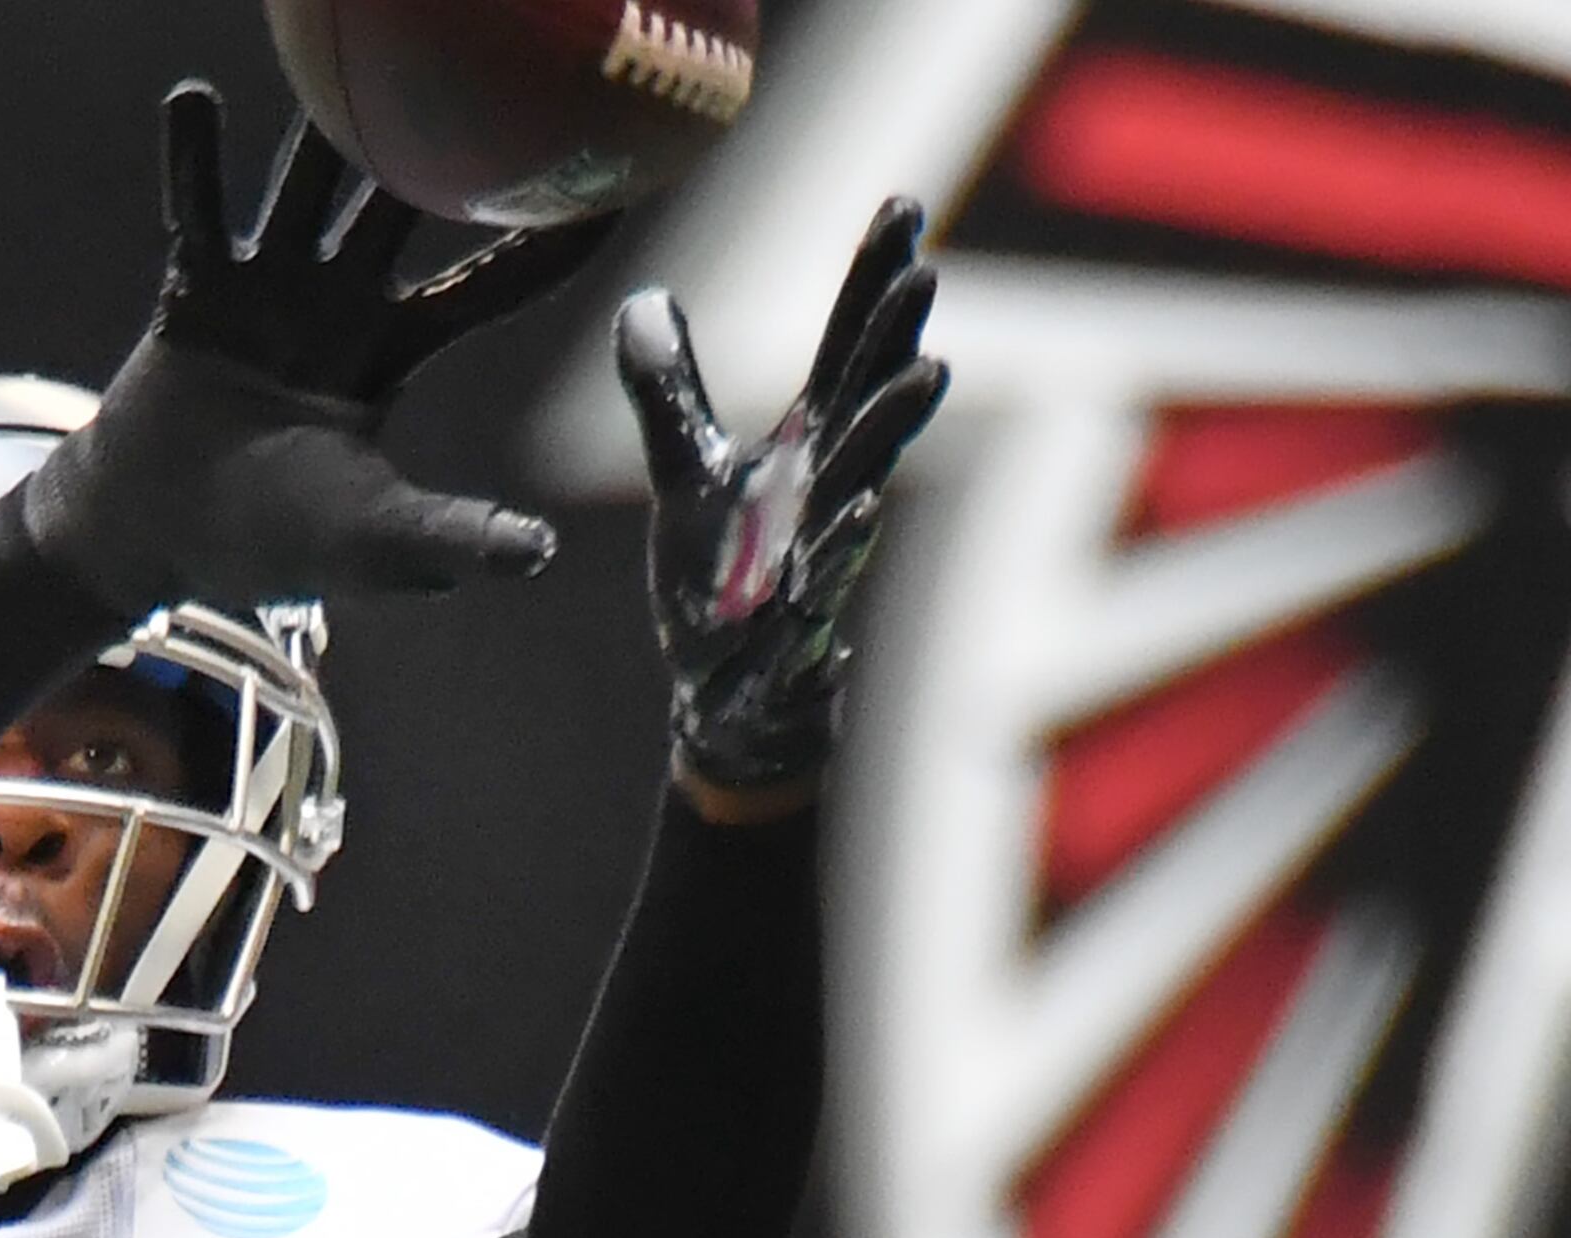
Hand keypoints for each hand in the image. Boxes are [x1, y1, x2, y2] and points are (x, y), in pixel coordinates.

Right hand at [24, 83, 614, 615]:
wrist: (160, 539)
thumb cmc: (273, 542)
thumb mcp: (378, 538)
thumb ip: (452, 537)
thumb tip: (540, 554)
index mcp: (393, 349)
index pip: (491, 283)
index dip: (549, 239)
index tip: (612, 182)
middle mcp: (337, 302)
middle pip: (400, 208)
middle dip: (440, 149)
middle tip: (486, 77)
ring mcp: (265, 289)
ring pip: (305, 193)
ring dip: (322, 139)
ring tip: (348, 70)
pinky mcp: (196, 292)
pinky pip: (195, 216)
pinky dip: (192, 163)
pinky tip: (192, 100)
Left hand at [620, 200, 949, 798]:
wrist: (732, 698)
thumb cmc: (725, 582)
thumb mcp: (686, 474)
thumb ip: (671, 393)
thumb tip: (644, 300)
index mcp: (808, 452)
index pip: (846, 352)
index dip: (871, 283)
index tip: (899, 205)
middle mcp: (826, 495)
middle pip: (867, 405)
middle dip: (894, 340)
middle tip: (921, 274)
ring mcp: (821, 560)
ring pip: (863, 485)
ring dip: (890, 431)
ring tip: (926, 375)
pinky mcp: (799, 627)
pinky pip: (827, 582)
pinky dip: (840, 550)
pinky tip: (858, 514)